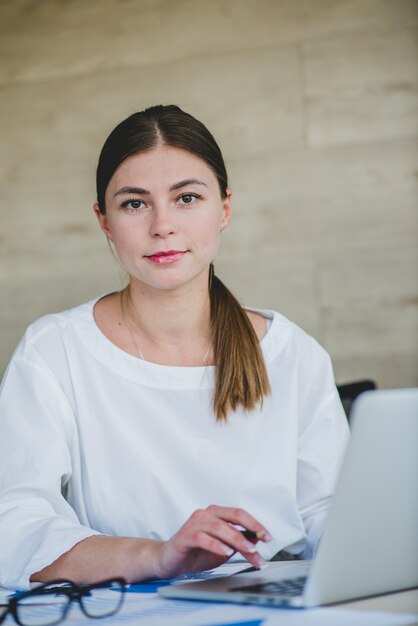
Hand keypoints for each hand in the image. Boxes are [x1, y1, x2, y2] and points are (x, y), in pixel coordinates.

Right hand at [155, 505, 271, 578]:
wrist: (169, 561)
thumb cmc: (196, 552)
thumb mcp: (224, 548)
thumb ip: (239, 542)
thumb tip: (258, 539)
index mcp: (216, 514)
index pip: (240, 514)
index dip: (256, 524)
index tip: (268, 537)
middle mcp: (206, 514)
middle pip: (233, 517)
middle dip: (251, 529)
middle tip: (262, 543)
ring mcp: (195, 523)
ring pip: (220, 527)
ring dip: (237, 539)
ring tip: (249, 550)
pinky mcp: (185, 536)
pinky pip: (203, 538)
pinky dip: (216, 544)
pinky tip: (226, 552)